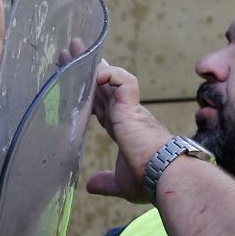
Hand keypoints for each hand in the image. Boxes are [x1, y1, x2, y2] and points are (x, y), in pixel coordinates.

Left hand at [85, 60, 172, 202]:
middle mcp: (128, 115)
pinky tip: (92, 73)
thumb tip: (90, 186)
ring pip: (110, 77)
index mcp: (125, 129)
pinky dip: (107, 74)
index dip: (88, 94)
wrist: (166, 177)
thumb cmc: (150, 180)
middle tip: (68, 52)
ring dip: (91, 63)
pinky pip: (121, 80)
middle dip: (85, 70)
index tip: (73, 84)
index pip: (103, 106)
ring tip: (72, 49)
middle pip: (101, 87)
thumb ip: (106, 182)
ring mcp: (131, 109)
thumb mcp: (121, 183)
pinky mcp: (133, 106)